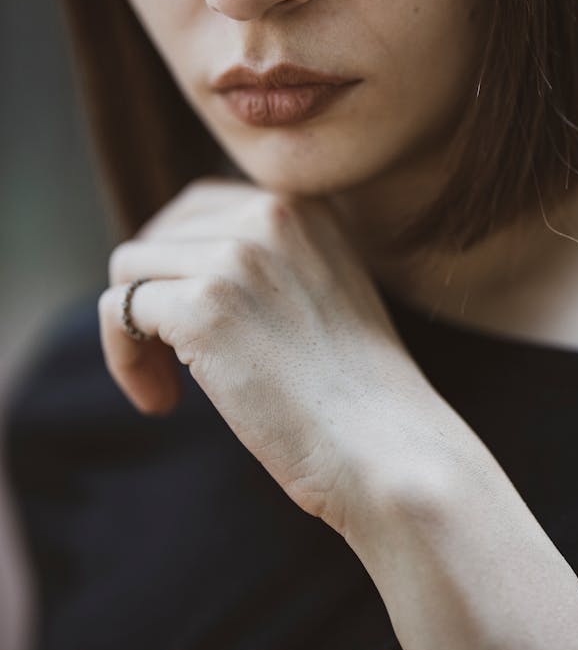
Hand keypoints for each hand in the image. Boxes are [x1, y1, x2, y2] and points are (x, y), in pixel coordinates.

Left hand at [98, 178, 434, 534]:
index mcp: (303, 205)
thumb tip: (186, 267)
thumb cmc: (359, 391)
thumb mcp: (327, 287)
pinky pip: (118, 311)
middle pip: (160, 235)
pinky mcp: (203, 308)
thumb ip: (271, 260)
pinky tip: (161, 403)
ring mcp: (235, 257)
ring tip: (170, 390)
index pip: (202, 207)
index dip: (182, 267)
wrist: (387, 445)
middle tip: (176, 362)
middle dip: (155, 296)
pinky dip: (124, 359)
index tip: (193, 324)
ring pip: (130, 268)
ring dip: (134, 331)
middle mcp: (269, 213)